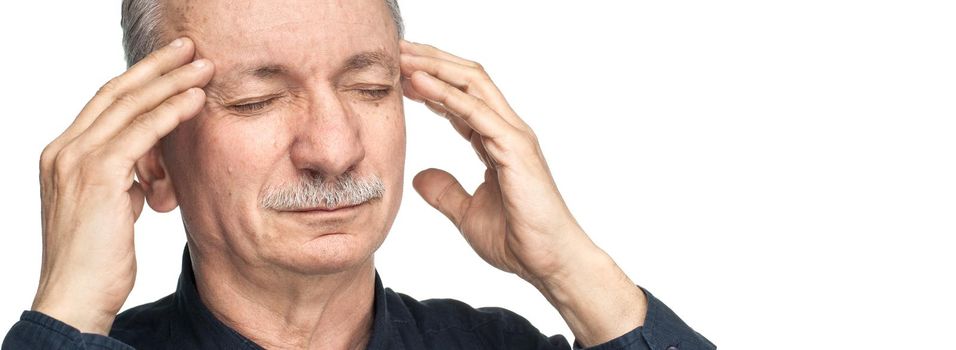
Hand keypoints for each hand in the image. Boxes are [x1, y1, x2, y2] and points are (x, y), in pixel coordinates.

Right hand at [31, 37, 212, 334]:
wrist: (76, 297)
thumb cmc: (98, 261)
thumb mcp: (110, 210)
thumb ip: (123, 182)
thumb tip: (147, 172)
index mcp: (62, 156)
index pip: (105, 104)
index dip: (140, 80)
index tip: (172, 63)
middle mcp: (63, 151)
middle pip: (115, 93)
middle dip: (156, 67)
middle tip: (189, 48)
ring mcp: (75, 160)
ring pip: (130, 106)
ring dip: (171, 82)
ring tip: (204, 67)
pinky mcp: (97, 176)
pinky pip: (140, 133)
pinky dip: (170, 112)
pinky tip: (195, 100)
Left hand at [400, 40, 595, 283]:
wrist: (549, 263)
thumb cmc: (519, 240)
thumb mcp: (468, 214)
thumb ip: (446, 192)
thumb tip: (420, 178)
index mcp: (498, 142)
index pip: (463, 98)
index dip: (432, 82)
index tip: (399, 74)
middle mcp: (508, 130)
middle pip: (468, 79)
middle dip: (432, 60)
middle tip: (396, 51)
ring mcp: (514, 136)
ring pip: (473, 84)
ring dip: (435, 66)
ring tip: (402, 56)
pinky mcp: (514, 148)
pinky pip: (476, 112)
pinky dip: (446, 93)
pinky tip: (420, 82)